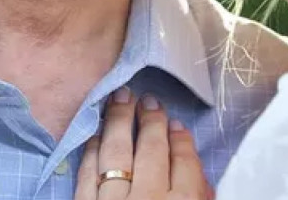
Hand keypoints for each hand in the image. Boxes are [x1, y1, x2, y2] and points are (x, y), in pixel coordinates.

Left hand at [74, 88, 213, 199]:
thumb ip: (197, 198)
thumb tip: (201, 178)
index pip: (185, 166)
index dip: (182, 142)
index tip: (177, 124)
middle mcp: (147, 199)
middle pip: (151, 152)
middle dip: (152, 122)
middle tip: (150, 100)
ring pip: (116, 154)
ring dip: (119, 122)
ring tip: (121, 97)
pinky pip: (87, 174)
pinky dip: (92, 151)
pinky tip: (96, 133)